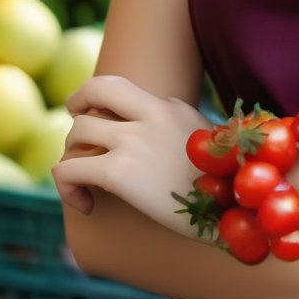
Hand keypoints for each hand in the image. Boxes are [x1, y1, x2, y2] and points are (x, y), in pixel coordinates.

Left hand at [52, 75, 211, 234]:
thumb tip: (166, 120)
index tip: (98, 116)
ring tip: (83, 180)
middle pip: (97, 87)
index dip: (102, 102)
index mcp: (171, 107)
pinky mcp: (119, 173)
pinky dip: (67, 187)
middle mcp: (152, 115)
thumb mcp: (204, 140)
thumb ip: (178, 125)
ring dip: (71, 154)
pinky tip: (86, 204)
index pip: (123, 89)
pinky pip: (69, 169)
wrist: (231, 211)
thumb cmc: (220, 186)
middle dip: (77, 103)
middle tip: (77, 128)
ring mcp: (134, 142)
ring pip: (78, 130)